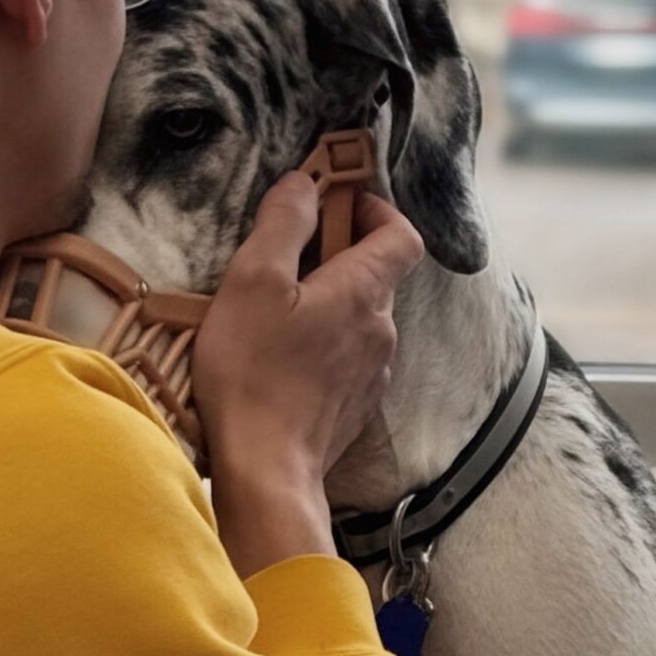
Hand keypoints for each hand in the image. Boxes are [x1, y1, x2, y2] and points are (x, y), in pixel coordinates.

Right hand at [194, 176, 423, 576]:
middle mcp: (382, 332)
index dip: (376, 210)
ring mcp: (373, 375)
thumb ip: (283, 225)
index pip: (403, 236)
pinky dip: (326, 344)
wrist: (267, 471)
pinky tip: (285, 357)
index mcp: (364, 293)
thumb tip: (303, 184)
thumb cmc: (254, 374)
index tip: (339, 203)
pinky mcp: (355, 407)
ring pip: (362, 320)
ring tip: (279, 310)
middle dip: (342, 254)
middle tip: (292, 254)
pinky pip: (349, 359)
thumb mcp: (253, 281)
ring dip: (331, 303)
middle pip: (378, 276)